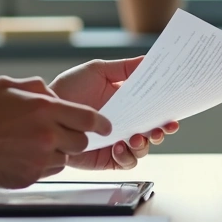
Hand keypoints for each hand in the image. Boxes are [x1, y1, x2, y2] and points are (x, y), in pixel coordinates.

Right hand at [0, 76, 111, 188]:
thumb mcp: (7, 85)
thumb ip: (37, 88)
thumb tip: (53, 95)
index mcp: (44, 110)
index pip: (88, 119)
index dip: (100, 123)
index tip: (105, 126)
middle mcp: (46, 136)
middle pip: (81, 142)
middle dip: (74, 136)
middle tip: (58, 132)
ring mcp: (38, 160)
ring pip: (65, 158)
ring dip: (56, 151)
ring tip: (32, 142)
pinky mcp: (29, 177)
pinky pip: (48, 171)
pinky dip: (41, 164)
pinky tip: (22, 154)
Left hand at [49, 57, 178, 169]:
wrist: (47, 112)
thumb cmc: (69, 89)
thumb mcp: (98, 71)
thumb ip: (125, 68)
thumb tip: (148, 59)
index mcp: (128, 102)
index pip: (153, 107)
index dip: (166, 109)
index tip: (174, 110)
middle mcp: (125, 123)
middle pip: (154, 130)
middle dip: (162, 130)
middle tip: (163, 128)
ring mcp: (117, 141)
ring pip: (143, 148)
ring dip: (145, 144)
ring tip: (135, 137)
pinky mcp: (107, 159)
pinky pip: (126, 162)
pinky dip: (127, 156)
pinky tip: (117, 147)